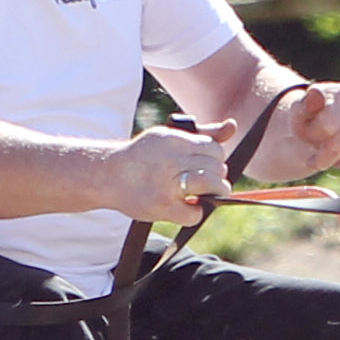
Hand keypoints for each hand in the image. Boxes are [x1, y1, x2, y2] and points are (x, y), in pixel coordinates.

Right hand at [115, 120, 235, 223]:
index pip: (215, 149)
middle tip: (205, 183)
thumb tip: (232, 127)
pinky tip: (184, 207)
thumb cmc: (142, 157)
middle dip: (216, 177)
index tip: (206, 166)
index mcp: (175, 140)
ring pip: (213, 185)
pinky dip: (194, 213)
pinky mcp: (163, 206)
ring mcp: (168, 184)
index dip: (215, 159)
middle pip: (216, 168)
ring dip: (214, 193)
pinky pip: (195, 213)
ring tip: (201, 194)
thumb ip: (202, 133)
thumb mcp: (168, 136)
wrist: (107, 175)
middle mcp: (172, 159)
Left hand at [246, 81, 339, 180]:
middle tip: (316, 157)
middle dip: (324, 156)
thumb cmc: (311, 120)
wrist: (324, 126)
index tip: (307, 136)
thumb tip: (315, 95)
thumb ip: (304, 106)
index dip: (313, 137)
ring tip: (333, 158)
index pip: (328, 125)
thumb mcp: (299, 114)